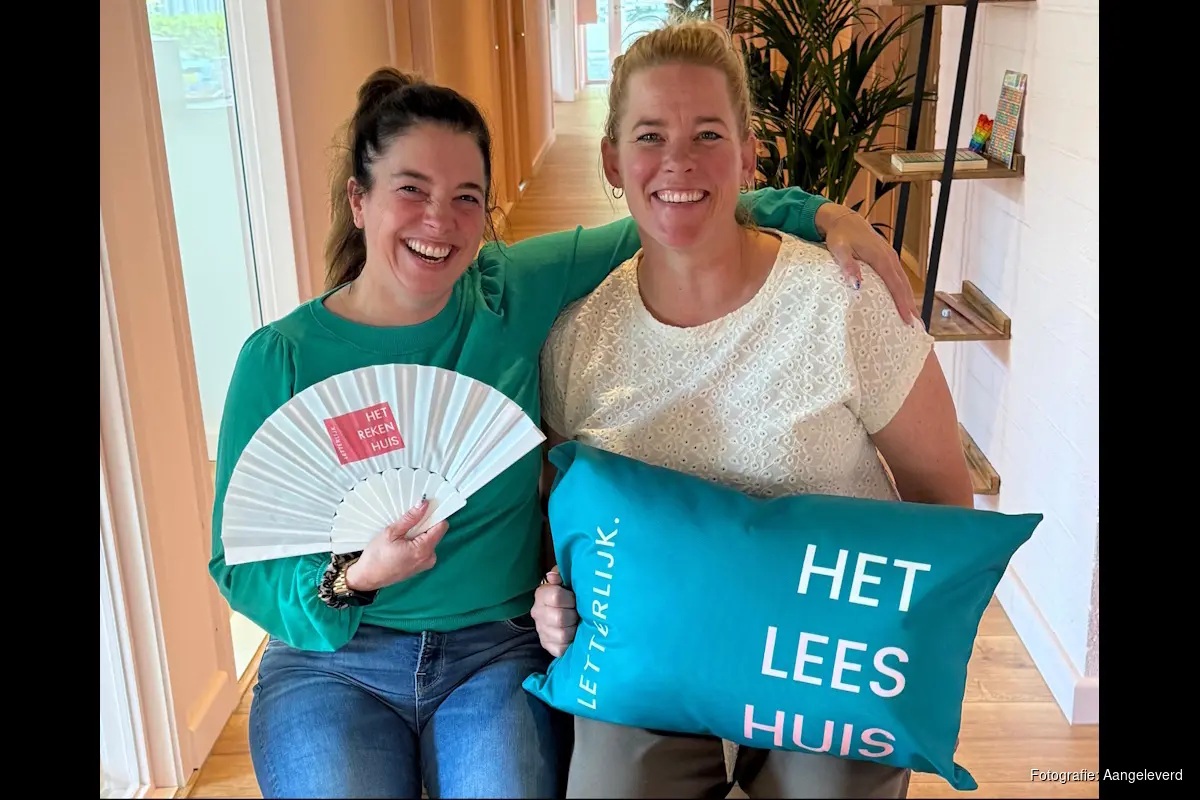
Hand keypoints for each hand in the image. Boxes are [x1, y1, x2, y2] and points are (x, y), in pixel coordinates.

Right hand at [345, 500, 447, 591]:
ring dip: (419, 534)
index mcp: (423, 549)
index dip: (435, 515)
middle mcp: (429, 558)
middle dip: (424, 525)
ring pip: (429, 540)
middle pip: (436, 533)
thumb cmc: (377, 556)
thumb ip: (410, 518)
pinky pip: (424, 549)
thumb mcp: (391, 533)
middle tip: (406, 524)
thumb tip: (424, 505)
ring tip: (402, 536)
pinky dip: (416, 543)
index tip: (426, 508)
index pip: (441, 526)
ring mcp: (426, 563)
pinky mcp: (421, 566)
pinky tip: (402, 544)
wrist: (368, 577)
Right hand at [531, 566, 578, 656]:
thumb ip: (561, 575)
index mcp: (541, 594)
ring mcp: (541, 630)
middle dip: (573, 616)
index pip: (555, 596)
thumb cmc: (571, 594)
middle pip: (559, 618)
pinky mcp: (547, 645)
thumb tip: (552, 576)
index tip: (574, 599)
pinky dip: (570, 643)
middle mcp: (537, 613)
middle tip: (577, 613)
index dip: (569, 599)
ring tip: (576, 625)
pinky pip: (560, 648)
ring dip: (573, 630)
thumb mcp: (568, 581)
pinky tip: (573, 636)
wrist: (568, 613)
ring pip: (562, 634)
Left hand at [816, 204, 918, 323]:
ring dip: (909, 300)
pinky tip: (903, 302)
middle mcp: (890, 258)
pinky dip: (903, 291)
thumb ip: (848, 266)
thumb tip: (856, 285)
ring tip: (914, 319)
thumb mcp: (839, 250)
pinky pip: (899, 278)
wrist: (844, 220)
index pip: (895, 285)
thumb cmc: (840, 236)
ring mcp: (891, 258)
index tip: (907, 319)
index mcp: (881, 258)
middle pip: (904, 286)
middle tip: (916, 327)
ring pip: (903, 283)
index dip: (902, 303)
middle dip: (910, 306)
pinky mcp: (888, 259)